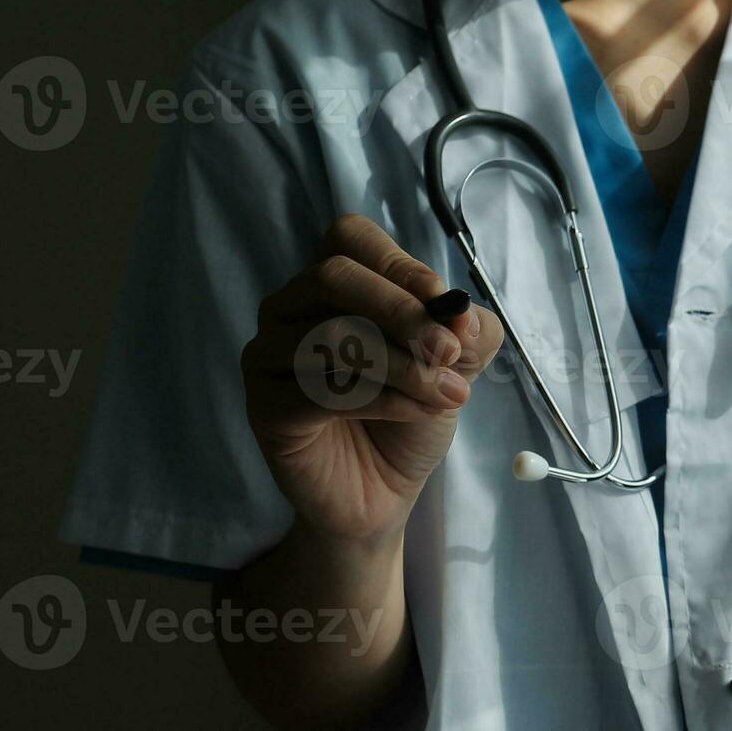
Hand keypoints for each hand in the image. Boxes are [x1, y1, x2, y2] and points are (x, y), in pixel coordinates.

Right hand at [241, 215, 504, 548]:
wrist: (383, 491)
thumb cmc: (411, 413)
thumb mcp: (457, 363)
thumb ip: (467, 331)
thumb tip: (459, 314)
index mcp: (330, 283)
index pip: (351, 240)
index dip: (401, 266)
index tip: (448, 306)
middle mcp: (289, 308)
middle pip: (333, 276)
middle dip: (402, 312)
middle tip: (449, 352)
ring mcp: (267, 355)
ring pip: (332, 337)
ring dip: (403, 366)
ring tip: (448, 394)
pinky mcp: (264, 406)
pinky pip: (321, 391)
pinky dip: (381, 400)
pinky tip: (414, 413)